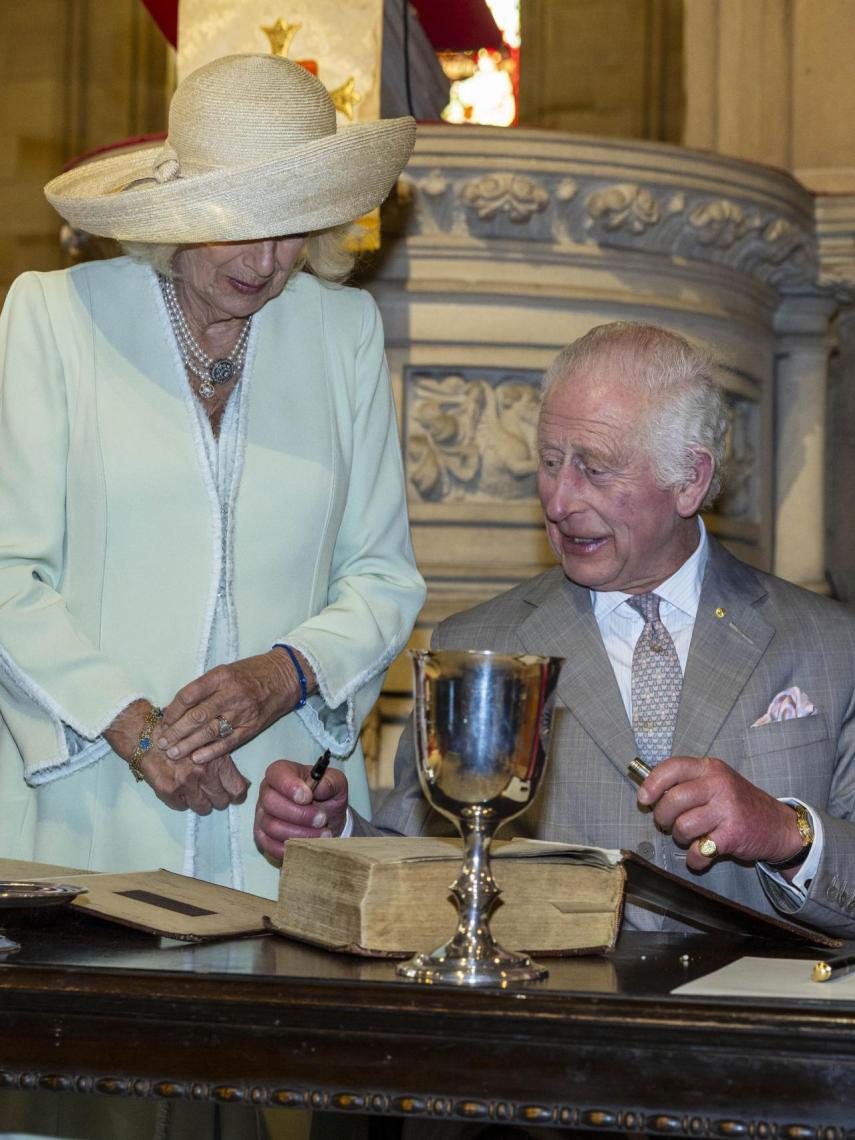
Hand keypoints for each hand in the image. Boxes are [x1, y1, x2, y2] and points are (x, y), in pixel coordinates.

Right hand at [104, 700, 249, 812]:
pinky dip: (183, 802)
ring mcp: (185, 784)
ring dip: (202, 803)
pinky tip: (180, 790)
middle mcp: (203, 773)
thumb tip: (244, 783)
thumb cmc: (181, 738)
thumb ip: (224, 763)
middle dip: (219, 799)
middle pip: (221, 801)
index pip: (237, 788)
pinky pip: (182, 807)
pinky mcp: (168, 791)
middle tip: (213, 793)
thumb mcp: (208, 744)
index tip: (233, 795)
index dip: (237, 795)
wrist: (148, 737)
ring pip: (203, 808)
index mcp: (217, 760)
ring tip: (197, 793)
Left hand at [157, 650, 313, 764]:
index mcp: (220, 676)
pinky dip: (211, 751)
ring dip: (188, 744)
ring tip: (173, 753)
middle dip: (176, 731)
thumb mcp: (226, 671)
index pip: (189, 695)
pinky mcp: (251, 727)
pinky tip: (197, 758)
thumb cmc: (251, 672)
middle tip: (162, 743)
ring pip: (210, 731)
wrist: (285, 676)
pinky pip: (228, 742)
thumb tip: (177, 708)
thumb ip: (204, 688)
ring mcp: (242, 712)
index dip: (173, 710)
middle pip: (197, 716)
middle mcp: (231, 694)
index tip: (163, 721)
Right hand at [254, 760, 348, 860]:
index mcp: (282, 772)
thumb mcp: (336, 783)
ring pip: (271, 826)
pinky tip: (307, 846)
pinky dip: (289, 848)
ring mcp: (262, 815)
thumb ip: (330, 781)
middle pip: (271, 802)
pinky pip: (269, 845)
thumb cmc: (327, 796)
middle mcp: (268, 792)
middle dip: (299, 814)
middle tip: (322, 819)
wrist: (327, 820)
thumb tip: (319, 787)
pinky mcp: (263, 836)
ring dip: (299, 834)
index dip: (290, 786)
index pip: (277, 774)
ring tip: (322, 834)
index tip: (307, 797)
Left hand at [636, 755, 806, 871]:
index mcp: (710, 768)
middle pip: (673, 800)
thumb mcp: (716, 781)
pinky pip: (698, 851)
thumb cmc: (738, 803)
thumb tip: (646, 788)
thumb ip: (687, 782)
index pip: (672, 767)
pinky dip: (694, 858)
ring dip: (680, 837)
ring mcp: (727, 809)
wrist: (777, 825)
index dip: (652, 783)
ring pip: (683, 826)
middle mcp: (718, 784)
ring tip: (691, 836)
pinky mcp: (733, 835)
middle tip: (668, 823)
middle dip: (663, 816)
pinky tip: (701, 854)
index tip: (644, 798)